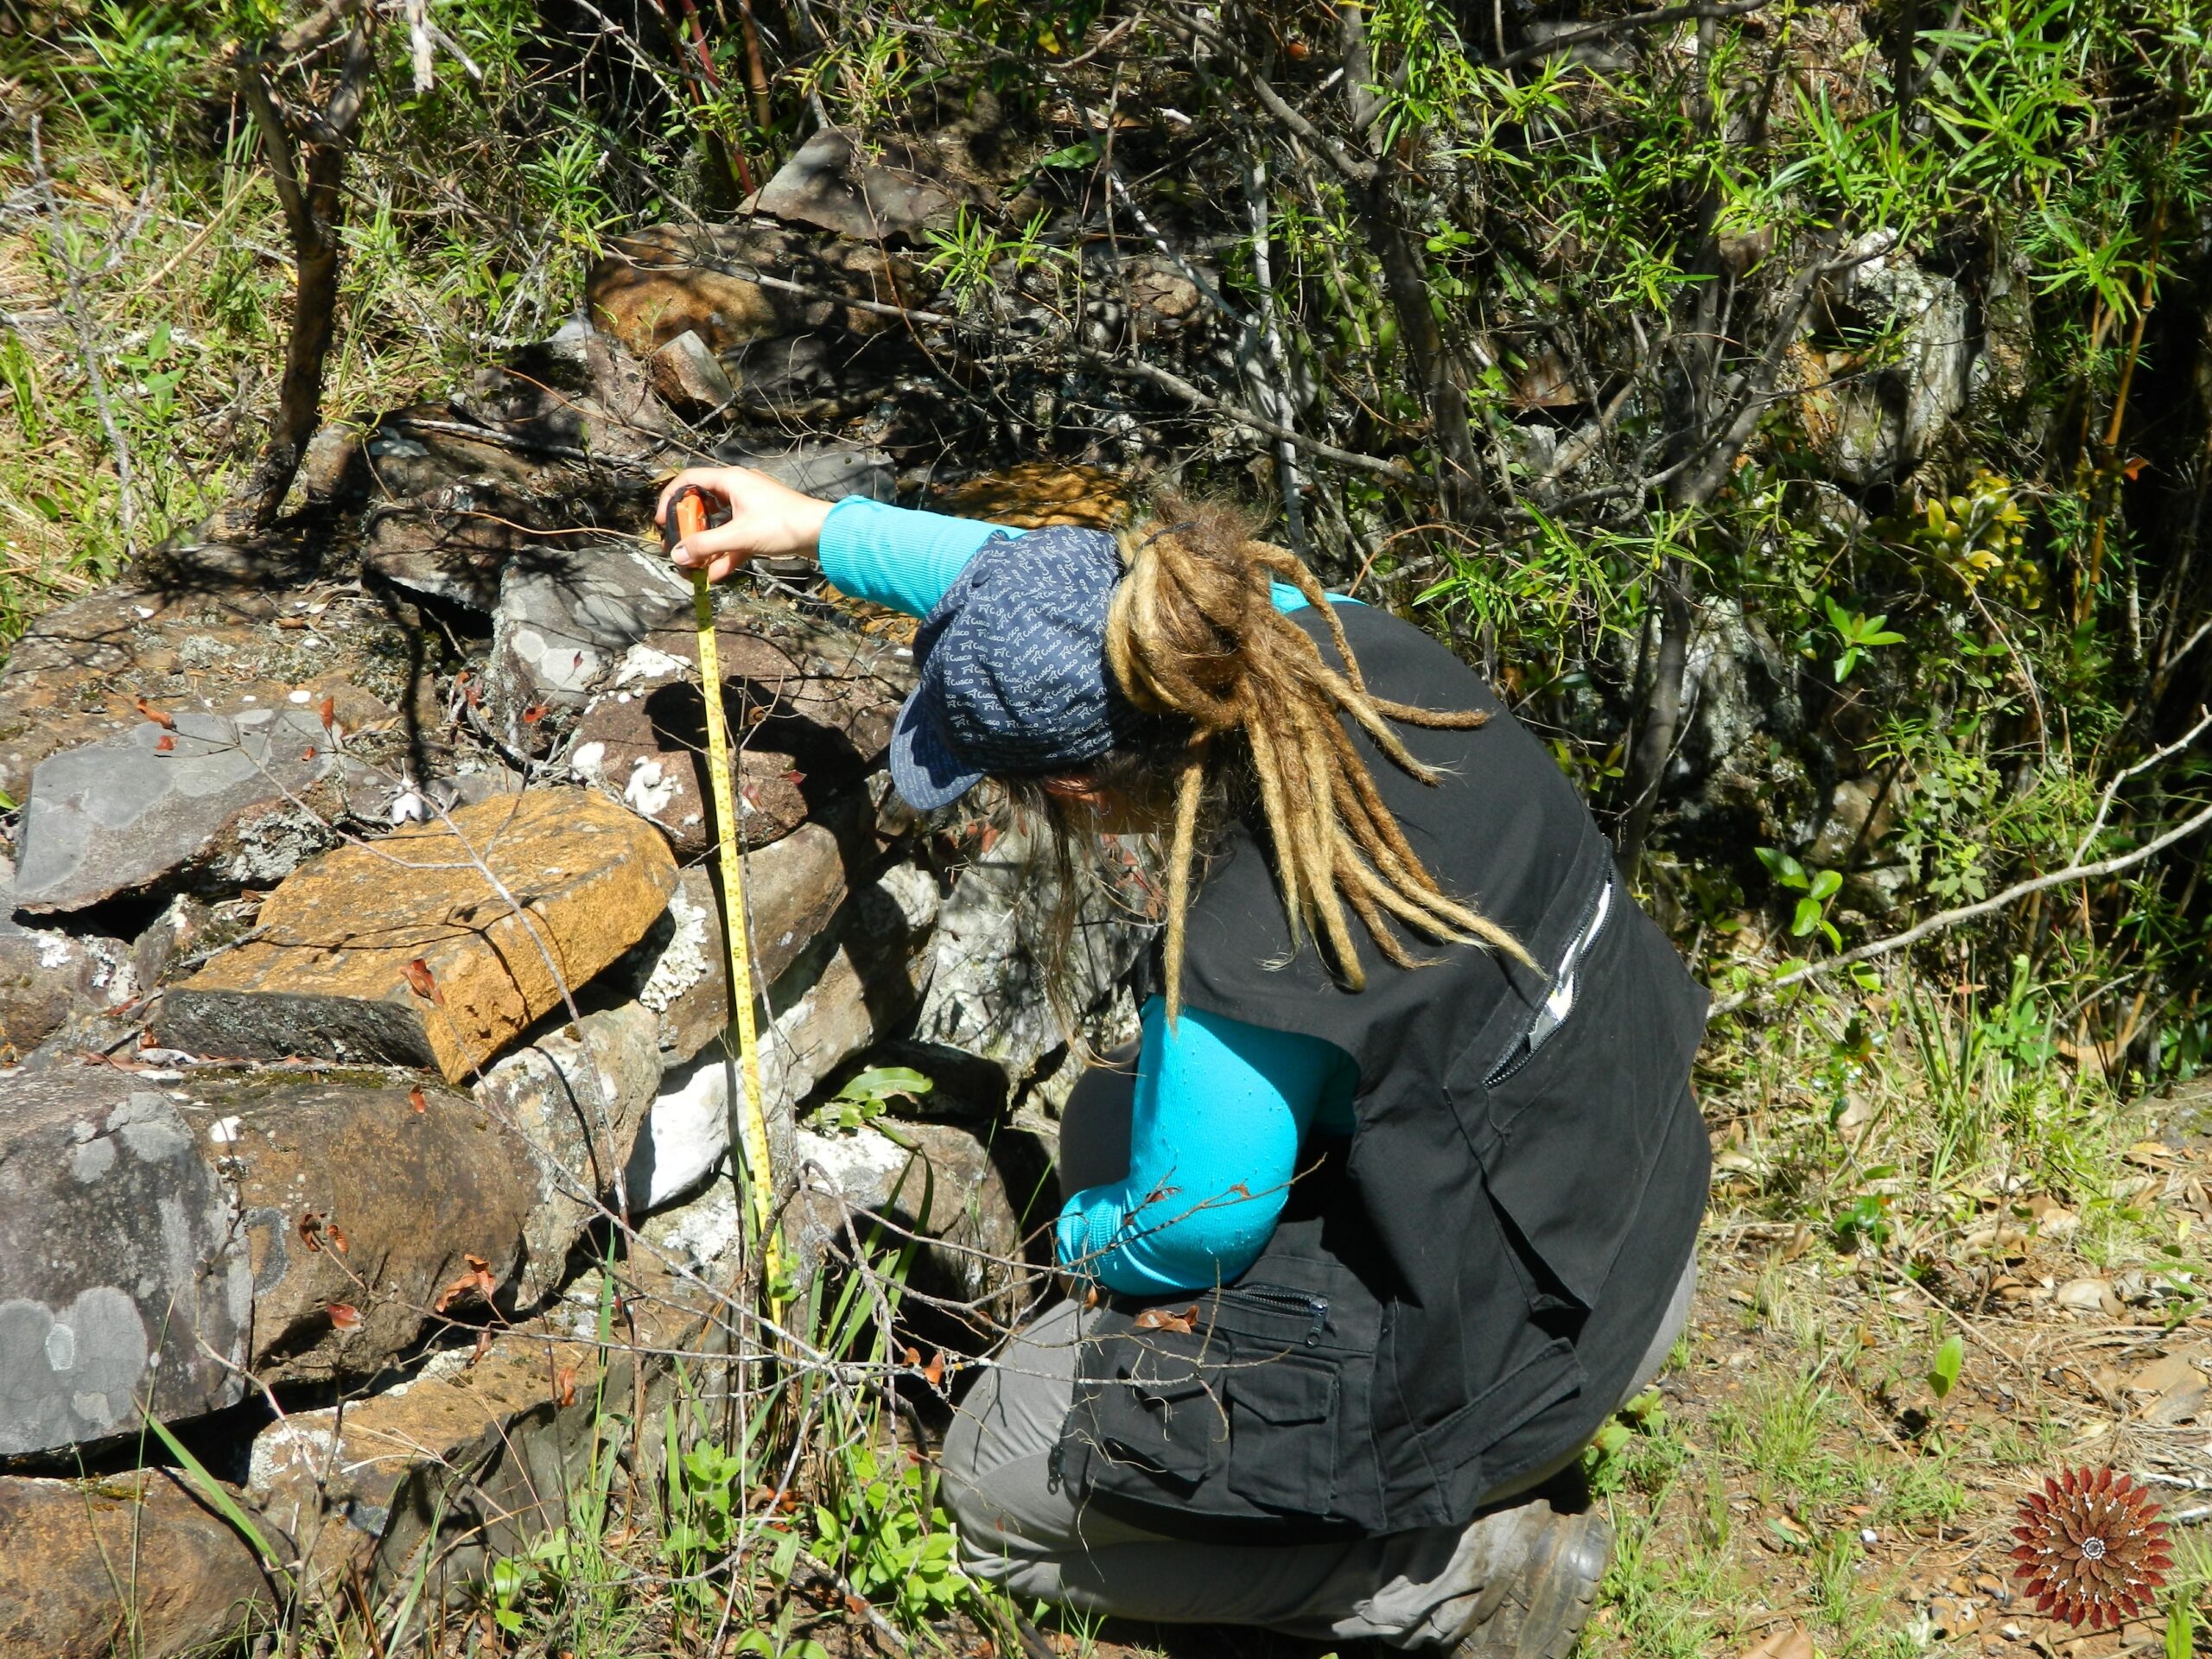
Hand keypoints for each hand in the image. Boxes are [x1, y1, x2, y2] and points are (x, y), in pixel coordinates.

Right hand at [654, 466, 834, 582]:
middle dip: (688, 531)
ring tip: (693, 568)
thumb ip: (707, 545)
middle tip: (676, 549)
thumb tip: (678, 555)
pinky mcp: (759, 526)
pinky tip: (715, 576)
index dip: (670, 499)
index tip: (662, 522)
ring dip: (706, 547)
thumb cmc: (784, 524)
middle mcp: (737, 490)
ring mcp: (749, 509)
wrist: (823, 533)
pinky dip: (725, 555)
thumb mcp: (740, 535)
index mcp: (730, 481)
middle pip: (701, 506)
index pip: (688, 479)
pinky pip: (734, 539)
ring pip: (718, 526)